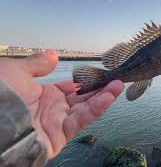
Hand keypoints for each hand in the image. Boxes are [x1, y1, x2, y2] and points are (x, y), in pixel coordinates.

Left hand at [0, 51, 123, 158]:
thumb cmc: (0, 94)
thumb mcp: (15, 71)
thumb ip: (37, 64)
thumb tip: (53, 55)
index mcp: (43, 95)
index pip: (70, 88)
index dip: (84, 81)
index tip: (99, 73)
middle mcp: (53, 109)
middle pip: (82, 98)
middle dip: (100, 88)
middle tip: (115, 79)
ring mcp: (57, 121)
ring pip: (86, 109)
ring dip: (104, 97)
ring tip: (118, 85)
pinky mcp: (61, 134)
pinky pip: (82, 120)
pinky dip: (97, 109)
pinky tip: (109, 97)